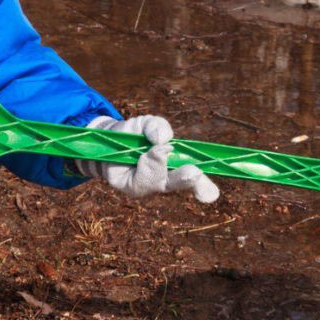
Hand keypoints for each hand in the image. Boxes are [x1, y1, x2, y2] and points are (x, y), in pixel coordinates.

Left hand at [74, 115, 219, 202]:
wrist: (107, 140)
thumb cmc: (133, 133)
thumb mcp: (146, 123)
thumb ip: (157, 126)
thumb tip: (162, 140)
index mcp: (178, 164)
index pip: (197, 180)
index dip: (205, 188)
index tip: (211, 196)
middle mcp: (167, 179)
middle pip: (180, 185)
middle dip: (186, 179)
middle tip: (194, 172)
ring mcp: (150, 186)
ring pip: (159, 182)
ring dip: (158, 165)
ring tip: (152, 150)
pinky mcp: (133, 189)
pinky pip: (140, 183)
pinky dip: (142, 167)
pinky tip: (141, 157)